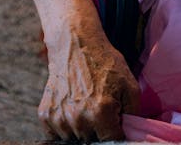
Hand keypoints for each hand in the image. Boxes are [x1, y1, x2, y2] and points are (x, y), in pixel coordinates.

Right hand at [39, 27, 140, 141]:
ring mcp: (59, 119)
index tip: (117, 123)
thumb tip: (132, 132)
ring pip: (75, 139)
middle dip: (101, 130)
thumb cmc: (105, 63)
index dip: (117, 133)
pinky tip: (74, 106)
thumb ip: (134, 112)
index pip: (111, 141)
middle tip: (103, 109)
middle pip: (92, 141)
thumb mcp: (129, 83)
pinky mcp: (46, 116)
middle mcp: (78, 119)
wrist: (76, 46)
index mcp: (100, 112)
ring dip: (84, 129)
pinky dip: (67, 126)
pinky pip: (58, 134)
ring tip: (88, 105)